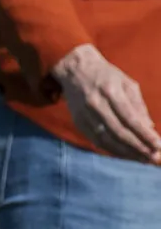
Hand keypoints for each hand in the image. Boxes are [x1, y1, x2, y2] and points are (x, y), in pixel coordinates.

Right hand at [53, 44, 160, 163]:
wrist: (75, 68)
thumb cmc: (107, 75)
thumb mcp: (127, 84)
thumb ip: (138, 106)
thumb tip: (149, 128)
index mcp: (111, 91)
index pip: (130, 118)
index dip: (144, 134)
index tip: (158, 146)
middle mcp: (96, 104)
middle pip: (119, 132)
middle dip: (138, 147)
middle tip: (154, 158)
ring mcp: (84, 114)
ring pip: (107, 139)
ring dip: (126, 152)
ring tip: (143, 159)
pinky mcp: (78, 121)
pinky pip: (96, 140)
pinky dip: (112, 150)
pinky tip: (125, 155)